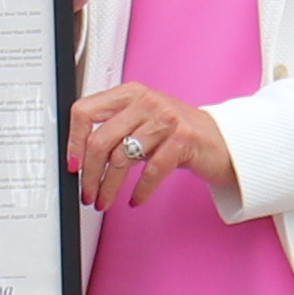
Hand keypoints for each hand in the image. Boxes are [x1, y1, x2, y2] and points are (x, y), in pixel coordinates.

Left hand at [68, 82, 229, 212]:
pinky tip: (135, 200)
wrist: (221, 141)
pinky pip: (151, 170)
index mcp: (129, 93)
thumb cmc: (177, 134)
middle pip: (101, 139)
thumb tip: (80, 158)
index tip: (72, 165)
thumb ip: (114, 131)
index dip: (73, 141)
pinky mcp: (183, 139)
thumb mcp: (141, 124)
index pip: (85, 110)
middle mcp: (145, 101)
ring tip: (105, 201)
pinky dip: (140, 191)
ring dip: (109, 187)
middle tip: (87, 193)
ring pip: (122, 158)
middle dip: (89, 174)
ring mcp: (165, 118)